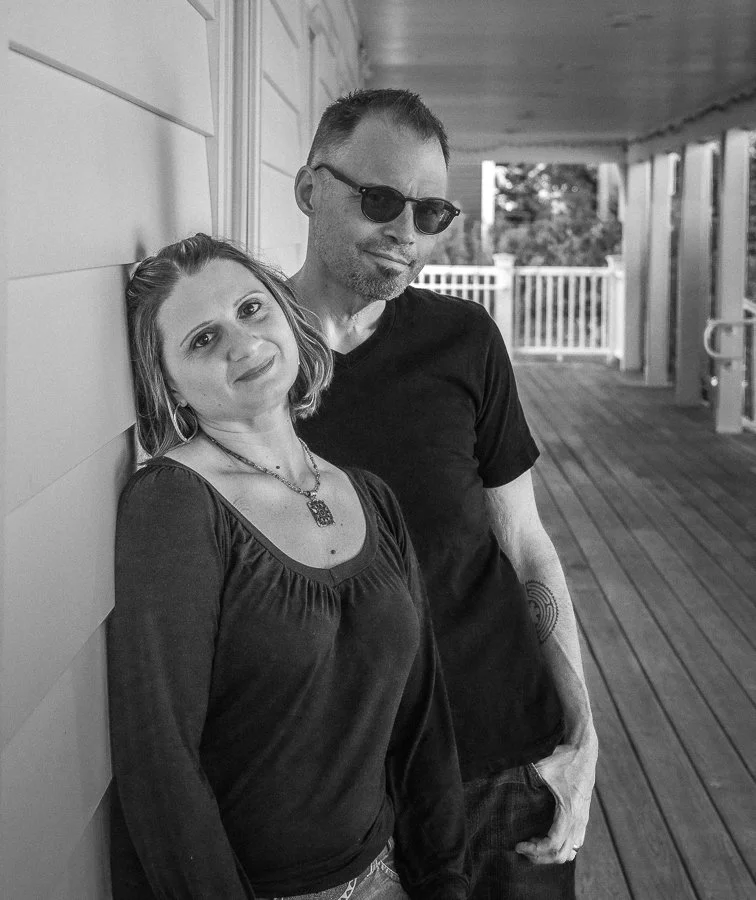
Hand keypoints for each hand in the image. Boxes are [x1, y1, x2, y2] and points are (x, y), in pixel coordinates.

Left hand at [515, 735, 596, 864]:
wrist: (584, 752)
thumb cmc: (563, 759)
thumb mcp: (543, 765)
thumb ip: (525, 773)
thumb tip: (502, 776)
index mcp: (568, 811)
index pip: (553, 844)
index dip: (535, 850)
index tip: (518, 845)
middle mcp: (578, 820)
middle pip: (561, 855)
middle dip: (540, 857)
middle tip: (523, 847)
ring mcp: (582, 821)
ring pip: (570, 853)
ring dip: (551, 854)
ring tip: (534, 843)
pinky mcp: (583, 819)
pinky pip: (576, 844)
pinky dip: (560, 848)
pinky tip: (545, 837)